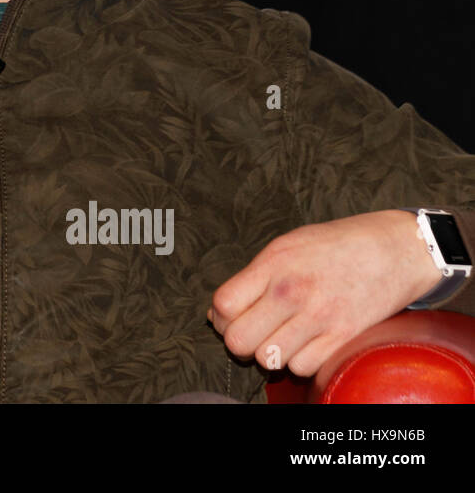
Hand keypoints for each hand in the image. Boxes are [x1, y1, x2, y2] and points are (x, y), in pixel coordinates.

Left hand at [207, 210, 441, 376]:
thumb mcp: (286, 246)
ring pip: (269, 360)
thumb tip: (219, 312)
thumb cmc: (336, 245)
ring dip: (270, 352)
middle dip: (239, 340)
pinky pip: (302, 367)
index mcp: (274, 264)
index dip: (221, 316)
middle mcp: (292, 292)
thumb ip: (252, 278)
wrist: (394, 250)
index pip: (224, 304)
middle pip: (239, 340)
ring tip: (281, 335)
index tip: (231, 316)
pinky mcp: (342, 338)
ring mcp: (319, 318)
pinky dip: (299, 361)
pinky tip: (305, 342)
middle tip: (253, 332)